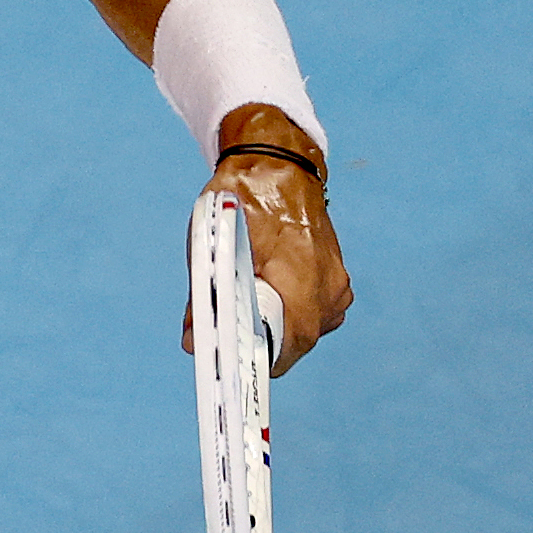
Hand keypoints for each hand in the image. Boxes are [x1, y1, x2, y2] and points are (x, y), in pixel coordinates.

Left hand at [194, 111, 348, 363]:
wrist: (279, 164)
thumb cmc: (244, 199)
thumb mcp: (212, 244)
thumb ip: (205, 297)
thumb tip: (194, 341)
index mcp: (302, 276)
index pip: (289, 343)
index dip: (259, 361)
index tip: (235, 368)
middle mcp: (328, 286)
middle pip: (296, 343)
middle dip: (263, 347)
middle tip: (232, 340)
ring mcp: (337, 285)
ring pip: (306, 332)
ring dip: (277, 331)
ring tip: (250, 315)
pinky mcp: (338, 281)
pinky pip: (316, 316)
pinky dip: (292, 315)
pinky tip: (271, 298)